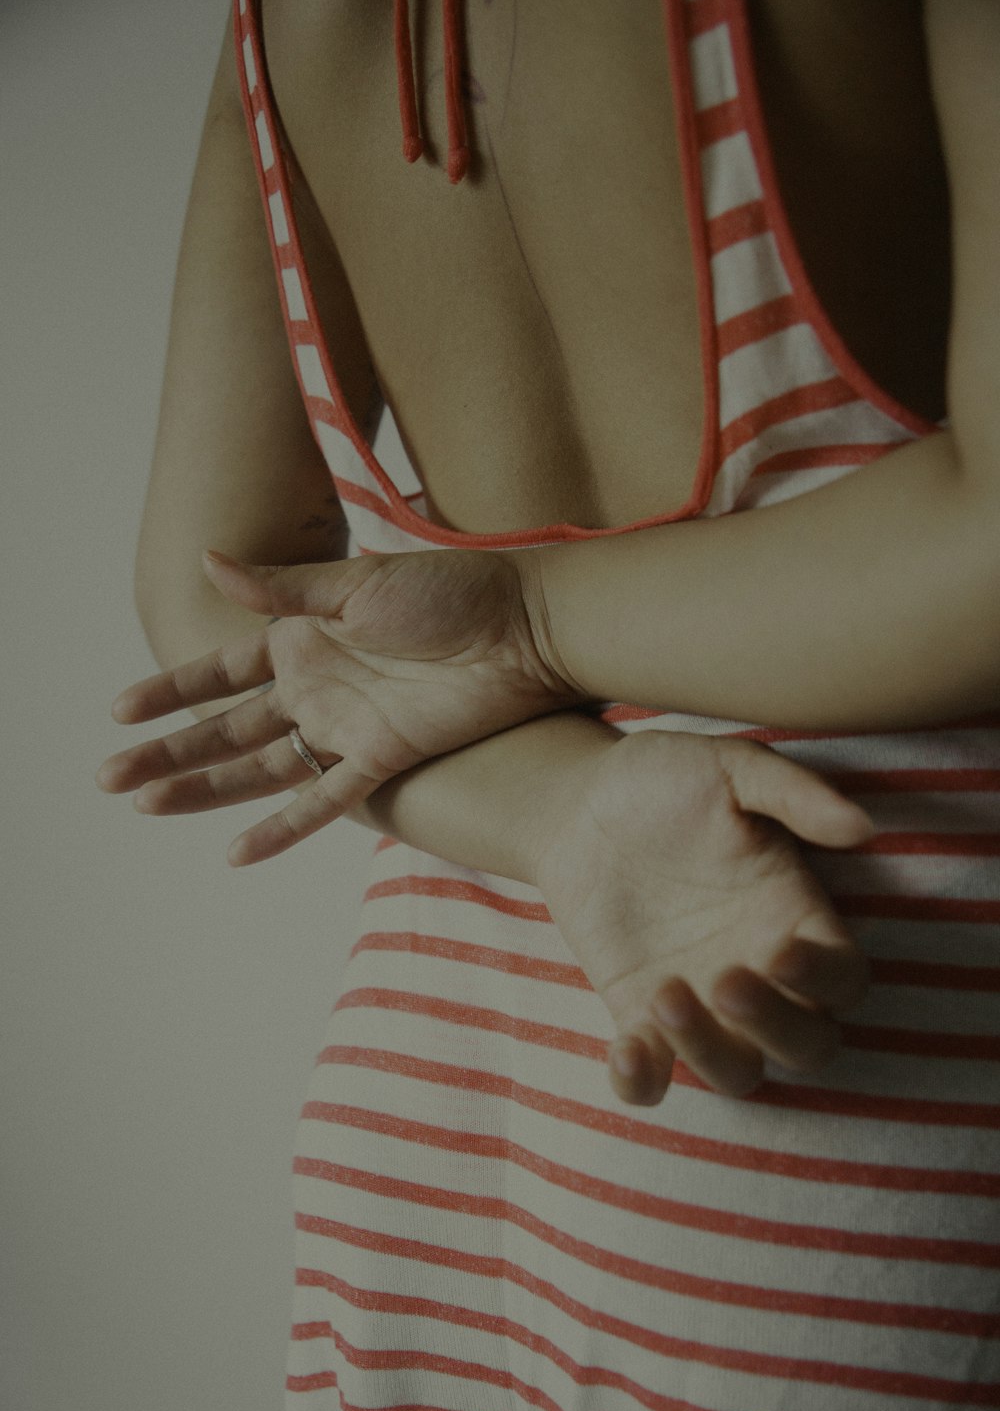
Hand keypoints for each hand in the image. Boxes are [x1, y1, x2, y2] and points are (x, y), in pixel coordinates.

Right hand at [98, 549, 577, 864]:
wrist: (527, 627)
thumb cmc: (452, 590)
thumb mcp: (357, 584)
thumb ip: (282, 589)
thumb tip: (206, 559)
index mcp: (304, 638)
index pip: (221, 671)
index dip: (171, 690)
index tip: (119, 712)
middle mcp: (317, 686)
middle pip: (228, 727)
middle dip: (168, 750)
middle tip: (110, 776)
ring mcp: (347, 726)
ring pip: (261, 768)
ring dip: (206, 788)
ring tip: (148, 807)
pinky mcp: (385, 759)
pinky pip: (324, 800)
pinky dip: (282, 826)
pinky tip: (237, 852)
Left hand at [532, 729, 873, 1103]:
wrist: (575, 802)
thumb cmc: (664, 779)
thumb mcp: (729, 767)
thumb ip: (793, 793)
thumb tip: (862, 828)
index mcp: (793, 917)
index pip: (845, 980)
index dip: (826, 980)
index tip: (780, 950)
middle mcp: (758, 971)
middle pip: (807, 1045)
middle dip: (775, 1027)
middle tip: (723, 980)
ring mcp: (700, 1002)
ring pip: (738, 1073)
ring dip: (710, 1052)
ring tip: (665, 994)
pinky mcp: (638, 1015)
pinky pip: (652, 1078)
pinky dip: (643, 1083)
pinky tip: (626, 1050)